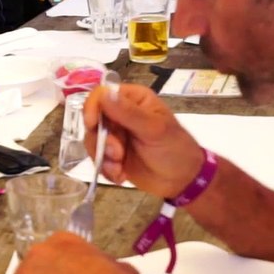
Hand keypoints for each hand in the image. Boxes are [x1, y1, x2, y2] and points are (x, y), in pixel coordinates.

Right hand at [83, 83, 205, 199]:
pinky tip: (121, 175)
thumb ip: (128, 113)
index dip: (92, 108)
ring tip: (120, 168)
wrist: (182, 179)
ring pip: (91, 140)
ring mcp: (115, 135)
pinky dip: (106, 169)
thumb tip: (104, 94)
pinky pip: (97, 158)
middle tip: (118, 154)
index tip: (92, 125)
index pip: (101, 94)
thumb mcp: (154, 129)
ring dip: (103, 157)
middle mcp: (120, 114)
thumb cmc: (175, 148)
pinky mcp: (112, 154)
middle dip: (102, 141)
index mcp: (133, 99)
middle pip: (93, 120)